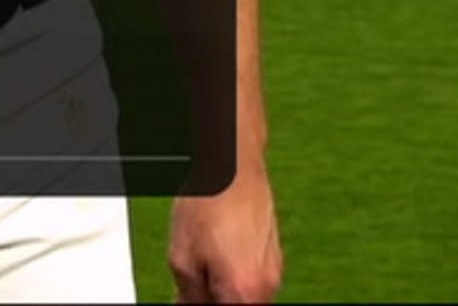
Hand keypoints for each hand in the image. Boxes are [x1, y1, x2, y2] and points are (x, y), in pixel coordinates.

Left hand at [169, 165, 280, 302]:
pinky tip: (217, 252)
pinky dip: (236, 277)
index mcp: (244, 293)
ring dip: (224, 290)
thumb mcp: (182, 259)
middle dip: (214, 302)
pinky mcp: (275, 256)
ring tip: (203, 262)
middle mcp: (268, 286)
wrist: (231, 166)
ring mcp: (275, 270)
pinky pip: (254, 279)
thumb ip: (188, 297)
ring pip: (246, 296)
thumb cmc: (208, 204)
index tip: (189, 301)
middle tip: (190, 288)